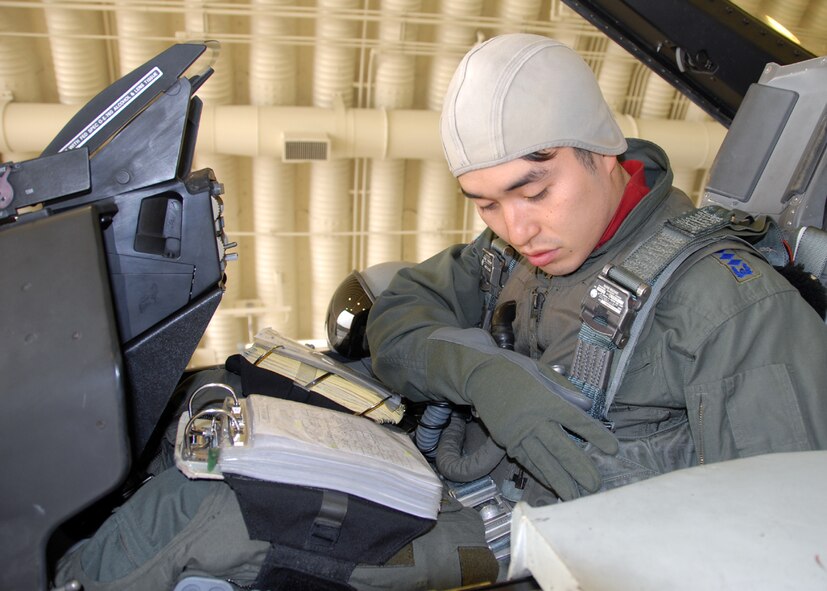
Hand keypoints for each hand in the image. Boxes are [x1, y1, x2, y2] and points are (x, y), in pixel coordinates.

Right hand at [426, 327, 617, 499]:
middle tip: (596, 486)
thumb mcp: (543, 372)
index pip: (577, 421)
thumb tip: (587, 406)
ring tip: (575, 496)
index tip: (613, 449)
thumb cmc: (517, 371)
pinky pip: (526, 461)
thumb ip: (566, 390)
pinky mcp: (507, 441)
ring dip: (560, 480)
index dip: (596, 436)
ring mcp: (519, 433)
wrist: (481, 376)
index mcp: (547, 400)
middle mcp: (534, 420)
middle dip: (580, 468)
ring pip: (543, 461)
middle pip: (561, 448)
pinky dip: (540, 474)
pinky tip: (552, 486)